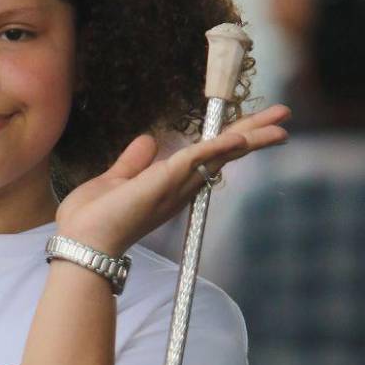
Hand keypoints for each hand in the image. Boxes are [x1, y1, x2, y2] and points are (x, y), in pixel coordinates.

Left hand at [56, 104, 289, 256]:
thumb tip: (148, 140)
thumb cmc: (91, 220)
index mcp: (170, 185)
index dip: (231, 139)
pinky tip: (242, 136)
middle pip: (226, 155)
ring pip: (222, 155)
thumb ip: (133, 162)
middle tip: (284, 120)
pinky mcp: (165, 182)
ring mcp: (175, 186)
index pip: (208, 156)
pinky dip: (220, 146)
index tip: (251, 127)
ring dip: (252, 136)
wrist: (80, 243)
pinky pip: (198, 158)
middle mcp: (180, 187)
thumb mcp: (114, 181)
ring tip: (281, 124)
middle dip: (255, 135)